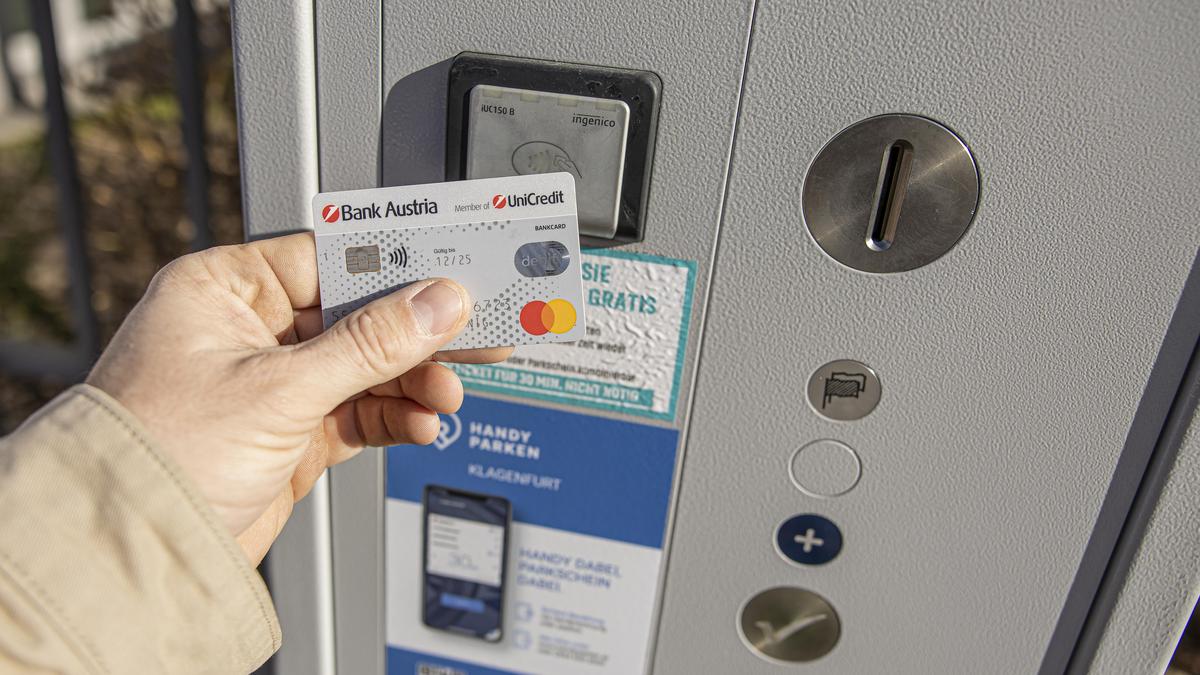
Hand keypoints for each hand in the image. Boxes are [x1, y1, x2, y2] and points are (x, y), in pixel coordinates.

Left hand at [86, 233, 509, 563]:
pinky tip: (419, 422)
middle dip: (414, 335)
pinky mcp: (290, 432)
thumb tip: (437, 301)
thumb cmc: (157, 453)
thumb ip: (370, 343)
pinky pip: (359, 411)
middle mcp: (249, 330)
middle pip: (358, 315)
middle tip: (470, 339)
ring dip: (411, 381)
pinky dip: (394, 417)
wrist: (134, 551)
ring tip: (444, 394)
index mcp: (225, 290)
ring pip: (365, 367)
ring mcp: (272, 384)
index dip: (395, 268)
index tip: (452, 273)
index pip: (330, 259)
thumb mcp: (278, 387)